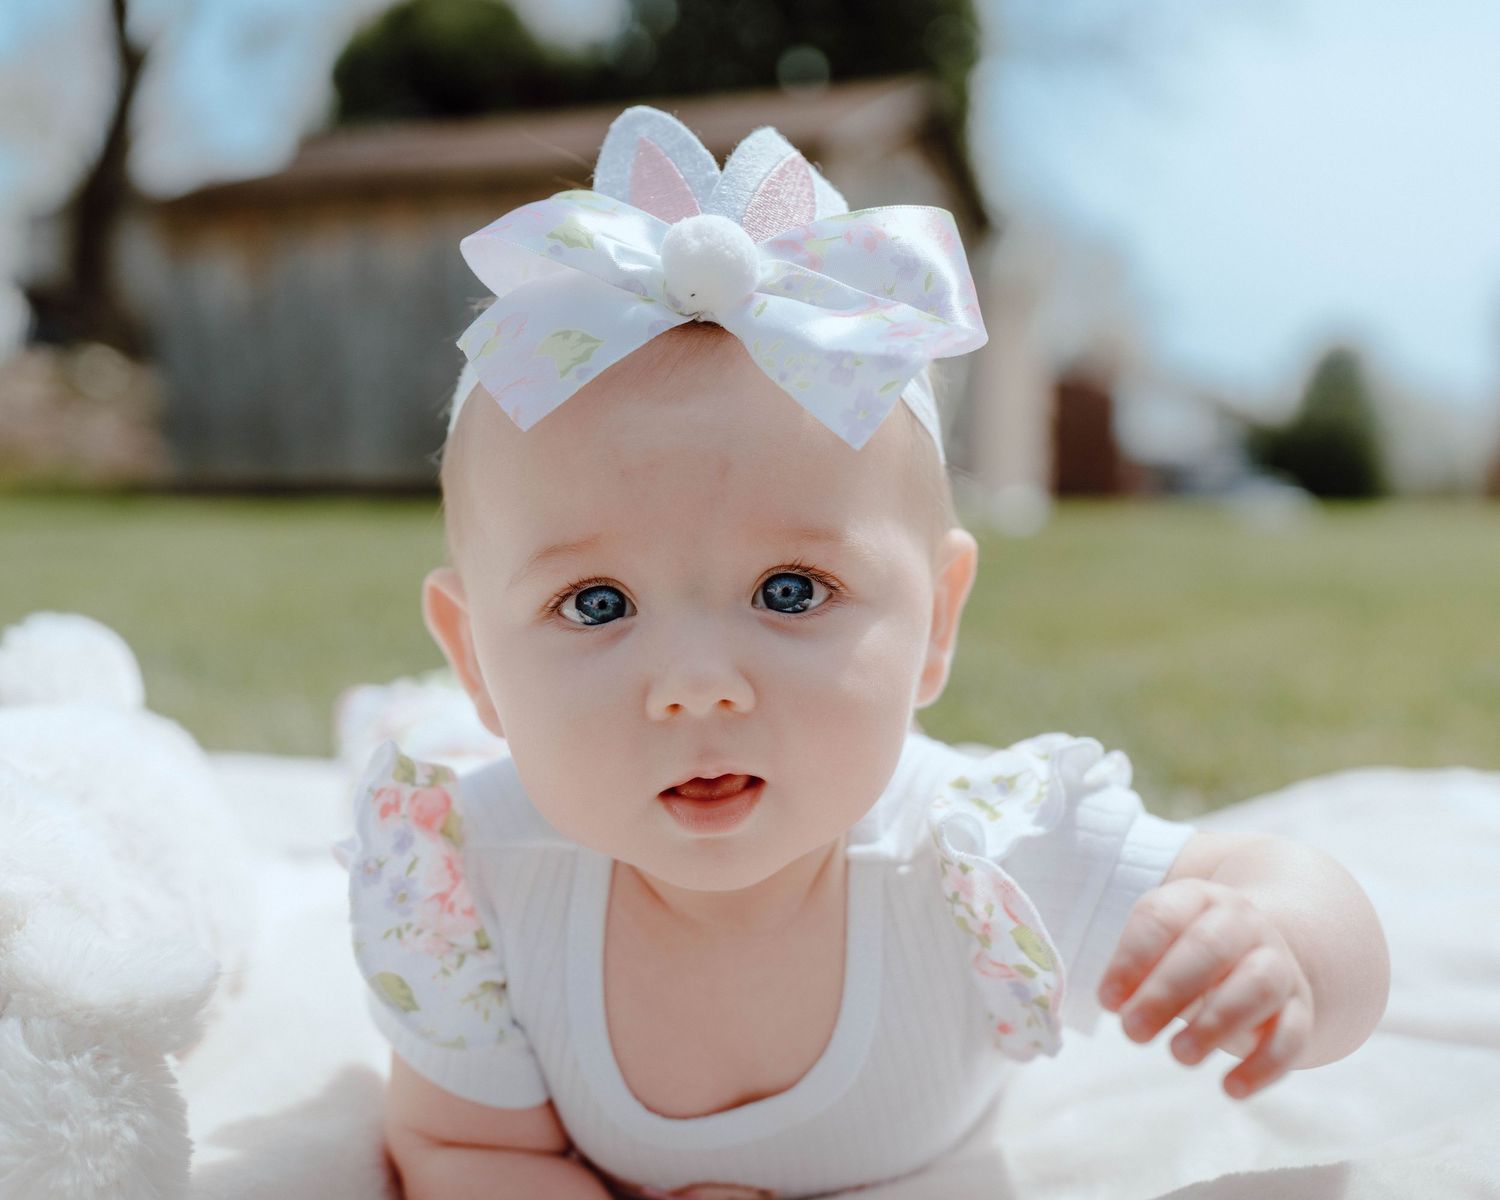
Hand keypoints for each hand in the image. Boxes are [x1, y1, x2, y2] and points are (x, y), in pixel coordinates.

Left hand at [1096, 877, 1315, 1099]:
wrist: (1260, 949)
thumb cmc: (1189, 951)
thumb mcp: (1160, 944)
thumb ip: (1135, 967)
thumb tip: (1115, 1002)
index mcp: (1198, 899)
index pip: (1162, 916)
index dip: (1132, 958)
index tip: (1108, 1000)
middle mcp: (1243, 924)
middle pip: (1209, 947)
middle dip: (1167, 991)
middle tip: (1132, 1031)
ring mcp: (1278, 964)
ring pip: (1258, 987)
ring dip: (1216, 1023)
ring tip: (1179, 1055)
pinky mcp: (1300, 1008)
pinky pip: (1293, 1035)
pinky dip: (1263, 1065)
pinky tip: (1231, 1089)